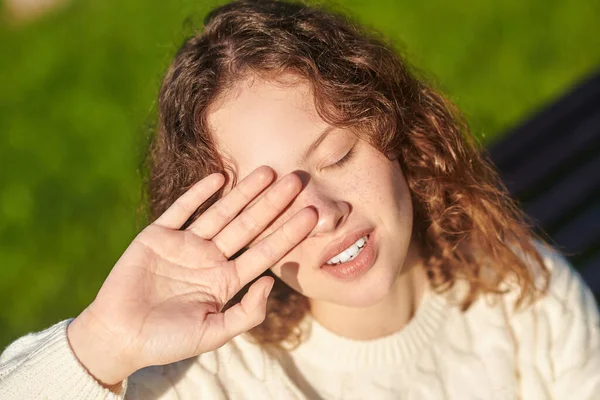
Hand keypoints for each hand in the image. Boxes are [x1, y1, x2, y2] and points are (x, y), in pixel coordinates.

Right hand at [67, 166, 316, 385]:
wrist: (118, 336)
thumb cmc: (167, 341)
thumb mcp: (214, 333)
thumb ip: (247, 312)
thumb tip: (270, 283)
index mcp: (226, 281)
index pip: (264, 251)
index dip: (289, 233)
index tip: (313, 213)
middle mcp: (210, 258)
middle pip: (248, 225)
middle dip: (272, 203)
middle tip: (297, 180)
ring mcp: (185, 245)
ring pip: (221, 213)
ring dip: (243, 192)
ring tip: (267, 171)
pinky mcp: (157, 236)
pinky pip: (182, 210)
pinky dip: (199, 194)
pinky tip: (219, 177)